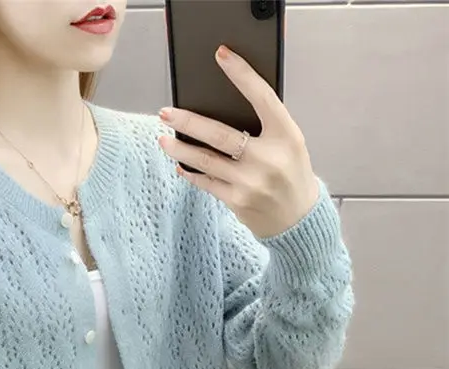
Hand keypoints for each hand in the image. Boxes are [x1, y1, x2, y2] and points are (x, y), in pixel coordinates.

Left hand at [157, 45, 319, 238]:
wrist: (298, 219)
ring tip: (163, 139)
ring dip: (180, 148)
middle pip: (219, 134)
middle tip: (166, 112)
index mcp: (287, 135)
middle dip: (188, 121)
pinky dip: (191, 171)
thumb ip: (264, 126)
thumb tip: (220, 108)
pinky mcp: (237, 200)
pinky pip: (206, 181)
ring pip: (206, 160)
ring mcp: (251, 182)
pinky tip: (180, 164)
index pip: (262, 97)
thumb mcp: (289, 144)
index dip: (242, 74)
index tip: (222, 56)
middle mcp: (268, 158)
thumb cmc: (290, 174)